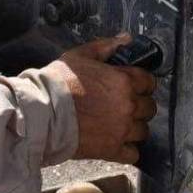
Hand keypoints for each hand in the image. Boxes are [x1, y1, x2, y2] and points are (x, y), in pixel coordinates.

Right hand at [41, 35, 156, 163]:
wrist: (43, 112)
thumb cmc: (59, 82)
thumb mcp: (80, 56)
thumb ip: (106, 46)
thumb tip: (125, 39)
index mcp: (124, 81)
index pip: (149, 82)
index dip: (141, 83)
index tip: (133, 85)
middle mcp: (128, 105)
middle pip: (150, 107)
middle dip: (139, 105)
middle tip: (123, 104)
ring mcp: (122, 129)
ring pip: (143, 130)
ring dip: (134, 127)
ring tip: (118, 123)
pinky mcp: (113, 149)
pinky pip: (134, 153)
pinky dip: (127, 149)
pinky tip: (116, 141)